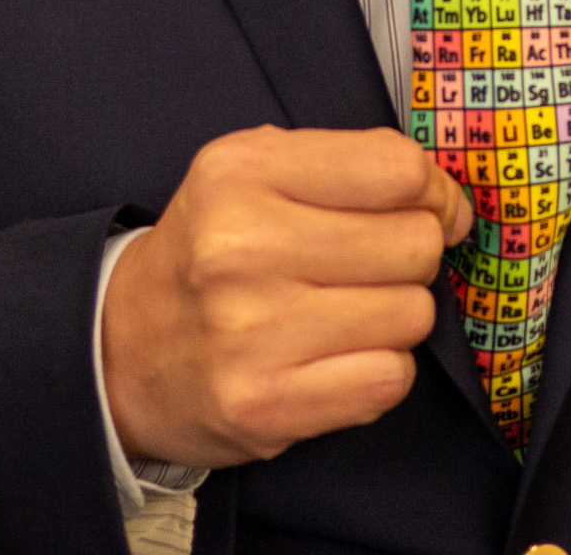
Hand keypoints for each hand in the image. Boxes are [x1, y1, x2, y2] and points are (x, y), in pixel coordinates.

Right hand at [102, 125, 471, 466]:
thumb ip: (349, 164)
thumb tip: (448, 202)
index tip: (429, 208)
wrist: (122, 348)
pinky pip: (390, 379)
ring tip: (347, 312)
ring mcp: (252, 332)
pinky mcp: (265, 406)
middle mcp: (242, 246)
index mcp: (243, 171)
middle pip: (414, 244)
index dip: (432, 191)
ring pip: (412, 315)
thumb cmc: (212, 249)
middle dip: (413, 254)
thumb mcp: (254, 169)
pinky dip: (380, 370)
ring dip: (396, 315)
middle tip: (376, 265)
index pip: (396, 168)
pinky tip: (339, 357)